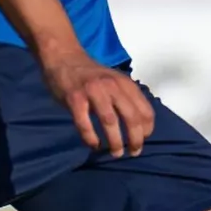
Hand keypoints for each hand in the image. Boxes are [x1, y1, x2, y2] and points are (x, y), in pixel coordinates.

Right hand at [40, 47, 155, 157]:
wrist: (63, 57)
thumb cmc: (90, 75)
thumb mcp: (114, 81)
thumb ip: (124, 98)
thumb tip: (137, 127)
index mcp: (125, 83)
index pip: (145, 110)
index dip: (147, 129)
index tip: (143, 139)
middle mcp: (112, 86)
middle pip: (131, 117)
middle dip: (135, 139)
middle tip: (133, 152)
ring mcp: (93, 91)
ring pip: (110, 122)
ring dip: (115, 142)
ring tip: (116, 153)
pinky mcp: (74, 98)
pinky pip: (84, 123)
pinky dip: (90, 138)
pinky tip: (93, 145)